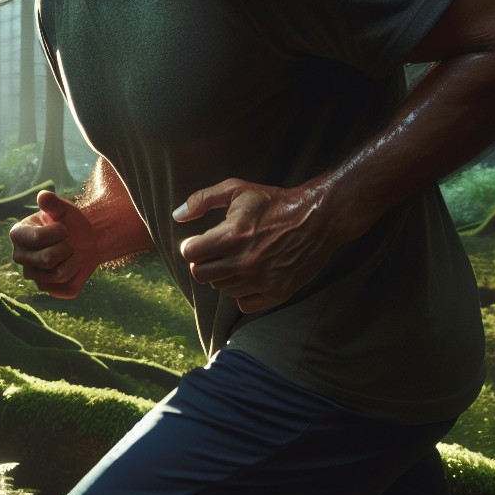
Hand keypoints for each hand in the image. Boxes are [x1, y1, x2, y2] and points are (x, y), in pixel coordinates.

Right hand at [9, 190, 100, 298]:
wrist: (86, 239)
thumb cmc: (70, 222)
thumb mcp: (63, 208)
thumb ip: (53, 202)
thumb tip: (43, 196)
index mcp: (18, 234)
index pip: (38, 238)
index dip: (59, 232)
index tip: (63, 228)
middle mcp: (20, 257)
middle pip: (48, 259)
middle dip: (67, 246)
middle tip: (69, 241)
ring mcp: (33, 276)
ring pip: (59, 274)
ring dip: (74, 260)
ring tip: (71, 252)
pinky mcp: (49, 290)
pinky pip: (68, 288)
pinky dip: (78, 275)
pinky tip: (73, 266)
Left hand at [172, 178, 338, 313]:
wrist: (318, 217)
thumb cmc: (274, 202)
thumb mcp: (236, 190)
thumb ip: (202, 199)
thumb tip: (177, 216)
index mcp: (231, 237)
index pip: (190, 254)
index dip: (192, 246)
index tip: (201, 242)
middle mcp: (244, 262)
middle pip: (200, 275)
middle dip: (203, 262)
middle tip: (217, 252)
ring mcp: (261, 281)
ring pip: (221, 289)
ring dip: (224, 275)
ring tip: (239, 258)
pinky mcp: (277, 293)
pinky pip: (243, 304)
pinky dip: (243, 292)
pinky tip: (250, 275)